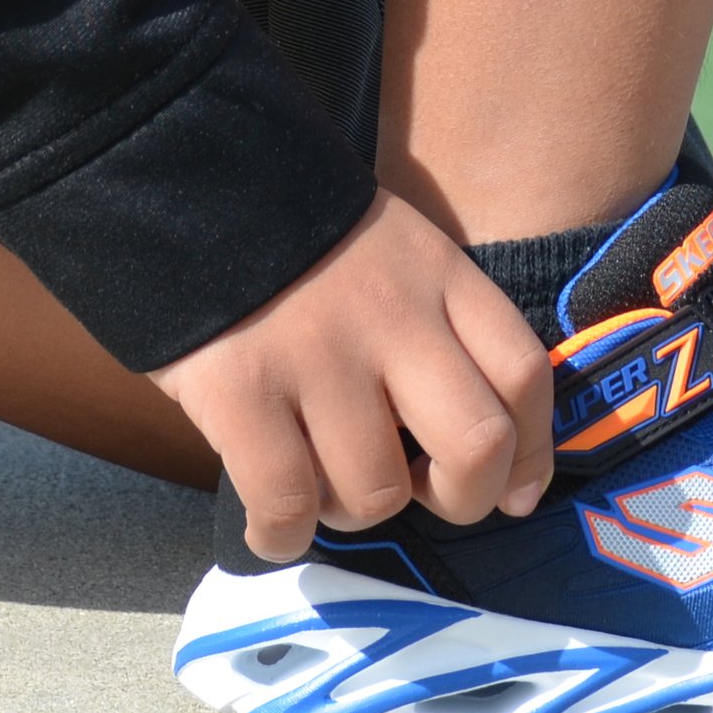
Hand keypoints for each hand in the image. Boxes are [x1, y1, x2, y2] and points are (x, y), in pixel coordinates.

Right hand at [151, 191, 554, 560]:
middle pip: (476, 445)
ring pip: (374, 492)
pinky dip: (282, 536)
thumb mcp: (391, 249)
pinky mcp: (241, 390)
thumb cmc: (294, 234)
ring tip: (319, 483)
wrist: (182, 176)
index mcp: (437, 275)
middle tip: (422, 494)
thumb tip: (470, 446)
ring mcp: (316, 357)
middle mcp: (391, 319)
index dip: (530, 452)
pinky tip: (271, 529)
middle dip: (461, 498)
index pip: (522, 375)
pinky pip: (285, 504)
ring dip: (350, 510)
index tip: (513, 491)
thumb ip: (433, 323)